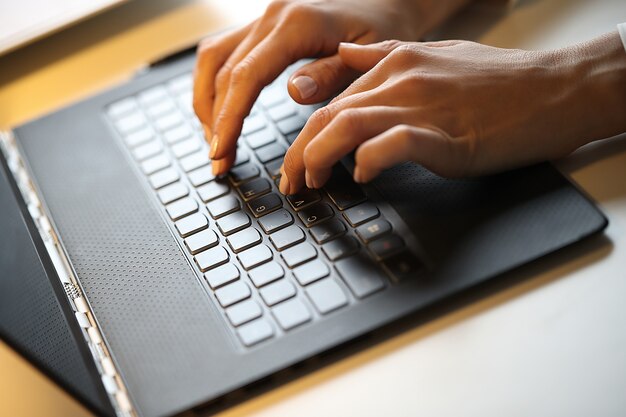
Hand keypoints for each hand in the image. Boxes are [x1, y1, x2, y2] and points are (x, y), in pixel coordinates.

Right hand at [193, 0, 449, 174]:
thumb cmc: (384, 25)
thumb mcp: (371, 55)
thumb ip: (332, 73)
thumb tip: (295, 93)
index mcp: (297, 24)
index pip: (247, 76)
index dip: (230, 118)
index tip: (222, 151)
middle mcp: (272, 16)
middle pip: (223, 71)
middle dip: (215, 121)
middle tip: (219, 161)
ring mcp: (264, 18)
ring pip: (213, 58)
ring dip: (206, 102)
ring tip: (215, 141)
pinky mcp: (263, 25)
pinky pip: (223, 51)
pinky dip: (214, 84)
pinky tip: (220, 110)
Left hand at [279, 33, 625, 192]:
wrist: (557, 88)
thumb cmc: (501, 80)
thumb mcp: (436, 55)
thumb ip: (384, 57)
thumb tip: (346, 57)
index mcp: (396, 61)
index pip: (333, 100)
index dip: (306, 135)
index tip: (296, 163)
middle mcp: (402, 78)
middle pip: (329, 115)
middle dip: (299, 153)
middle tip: (292, 183)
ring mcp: (422, 104)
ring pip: (346, 125)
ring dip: (319, 157)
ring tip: (313, 183)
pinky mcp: (444, 133)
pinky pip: (390, 145)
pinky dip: (368, 162)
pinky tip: (362, 177)